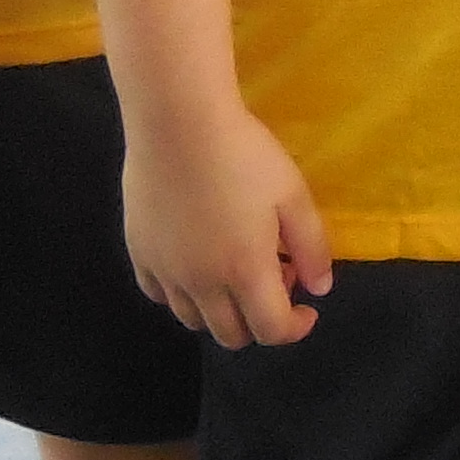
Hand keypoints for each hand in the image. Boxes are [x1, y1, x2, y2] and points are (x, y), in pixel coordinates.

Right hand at [124, 102, 331, 350]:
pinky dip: (183, 294)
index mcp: (244, 273)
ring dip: (222, 310)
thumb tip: (320, 288)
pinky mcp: (139, 253)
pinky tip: (197, 261)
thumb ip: (311, 247)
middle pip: (231, 335)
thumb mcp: (293, 195)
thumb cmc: (244, 155)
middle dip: (260, 321)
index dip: (295, 328)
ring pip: (193, 320)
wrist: (178, 124)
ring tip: (236, 267)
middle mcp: (200, 284)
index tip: (308, 308)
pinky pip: (160, 294)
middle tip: (276, 277)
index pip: (270, 330)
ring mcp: (164, 271)